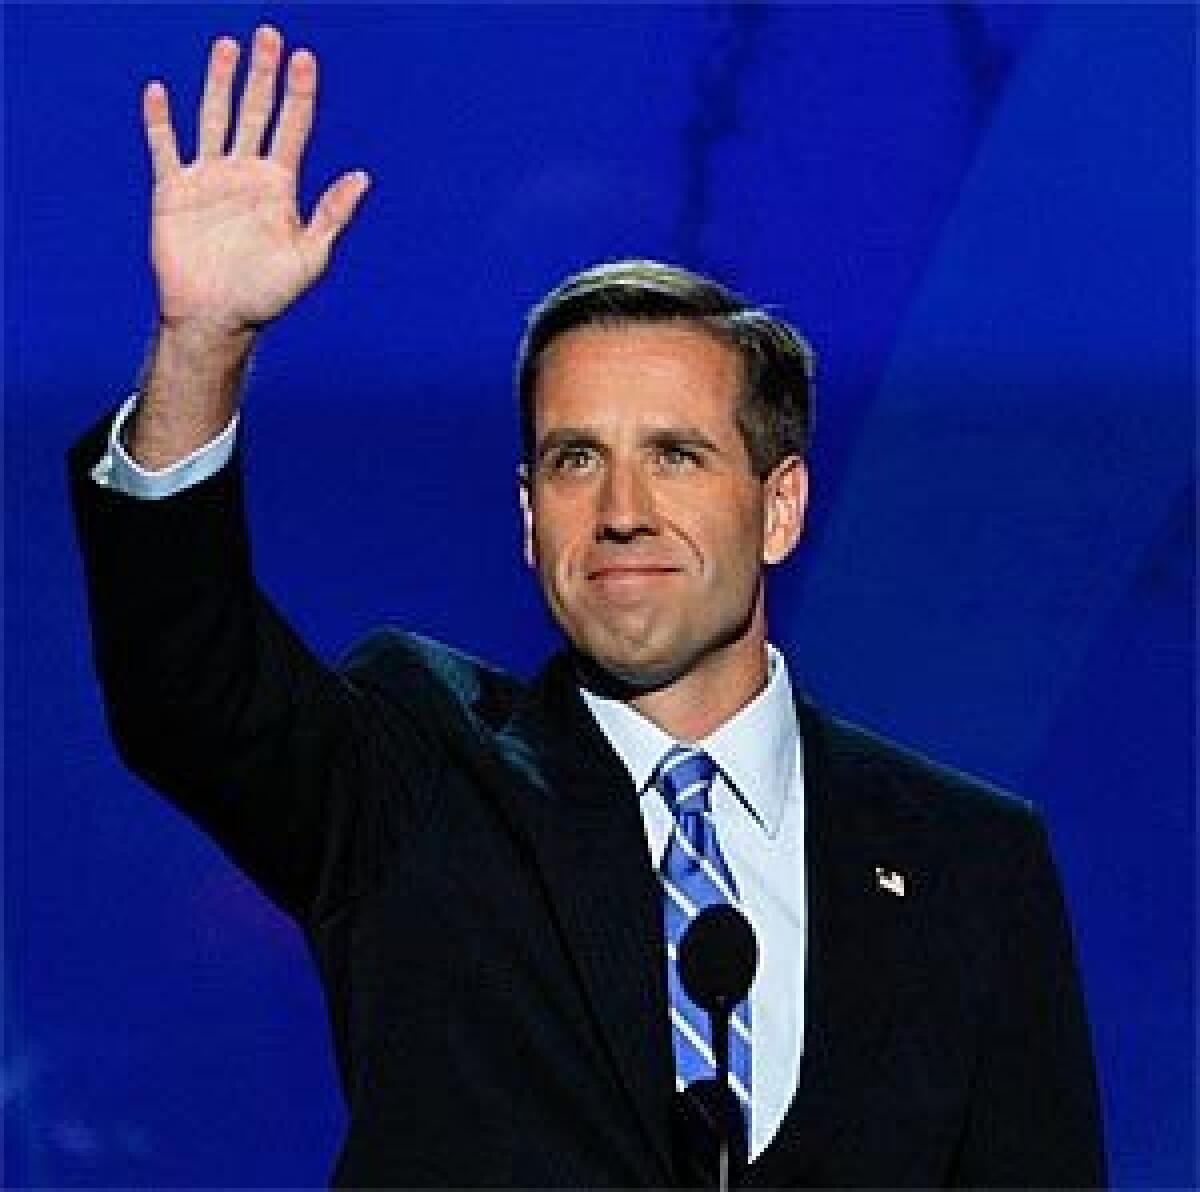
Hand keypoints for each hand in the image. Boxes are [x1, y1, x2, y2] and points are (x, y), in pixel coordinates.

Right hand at [144, 25, 368, 332]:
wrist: (216, 319)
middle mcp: (245, 175)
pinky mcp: (173, 191)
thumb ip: (332, 215)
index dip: (299, 93)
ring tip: (228, 47)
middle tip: (269, 35)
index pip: (293, 127)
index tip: (305, 58)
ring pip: (214, 118)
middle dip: (263, 75)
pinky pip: (165, 148)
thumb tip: (363, 177)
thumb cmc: (266, 295)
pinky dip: (160, 121)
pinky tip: (160, 92)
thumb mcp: (309, 257)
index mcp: (279, 187)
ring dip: (220, 83)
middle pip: (255, 112)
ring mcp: (209, 179)